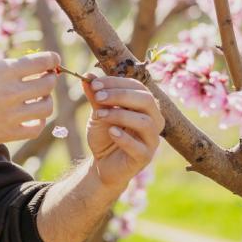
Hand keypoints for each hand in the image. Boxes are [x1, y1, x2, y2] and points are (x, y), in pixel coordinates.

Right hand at [0, 51, 60, 148]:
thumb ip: (8, 71)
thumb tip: (34, 69)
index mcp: (4, 70)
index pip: (42, 61)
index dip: (52, 60)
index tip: (54, 61)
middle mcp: (11, 91)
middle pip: (48, 83)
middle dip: (50, 79)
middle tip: (46, 79)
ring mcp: (11, 114)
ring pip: (47, 106)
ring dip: (46, 100)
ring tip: (39, 99)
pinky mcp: (9, 133)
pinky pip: (37, 127)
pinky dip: (39, 121)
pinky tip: (32, 117)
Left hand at [79, 73, 163, 187]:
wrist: (102, 164)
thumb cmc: (104, 136)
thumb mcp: (98, 113)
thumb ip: (96, 97)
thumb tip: (88, 77)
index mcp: (145, 106)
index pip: (137, 87)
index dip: (116, 83)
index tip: (94, 84)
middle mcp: (154, 120)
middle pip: (146, 100)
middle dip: (120, 95)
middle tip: (97, 97)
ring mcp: (151, 139)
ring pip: (145, 122)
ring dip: (119, 115)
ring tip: (99, 115)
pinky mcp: (145, 157)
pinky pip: (139, 146)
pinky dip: (124, 137)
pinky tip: (111, 132)